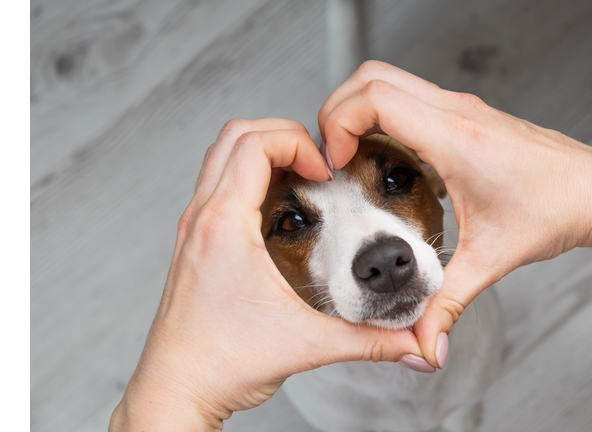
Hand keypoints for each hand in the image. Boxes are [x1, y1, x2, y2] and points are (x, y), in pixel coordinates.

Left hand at [109, 119, 424, 430]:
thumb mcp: (306, 345)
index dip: (299, 143)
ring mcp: (194, 228)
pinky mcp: (195, 241)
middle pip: (235, 134)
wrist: (177, 390)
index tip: (325, 172)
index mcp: (225, 227)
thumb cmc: (222, 364)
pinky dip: (249, 175)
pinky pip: (218, 182)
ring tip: (303, 180)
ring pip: (221, 155)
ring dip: (264, 152)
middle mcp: (202, 218)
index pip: (255, 144)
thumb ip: (370, 339)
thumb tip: (415, 341)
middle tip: (317, 166)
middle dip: (284, 136)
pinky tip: (280, 209)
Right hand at [318, 61, 591, 367]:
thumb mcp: (492, 259)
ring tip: (350, 155)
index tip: (334, 163)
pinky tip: (386, 159)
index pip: (375, 99)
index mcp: (456, 139)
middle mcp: (456, 113)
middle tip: (332, 155)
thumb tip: (425, 342)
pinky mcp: (465, 115)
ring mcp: (461, 109)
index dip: (338, 125)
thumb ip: (448, 303)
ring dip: (358, 109)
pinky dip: (382, 115)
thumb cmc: (557, 208)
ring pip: (388, 79)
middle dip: (336, 111)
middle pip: (371, 77)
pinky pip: (409, 97)